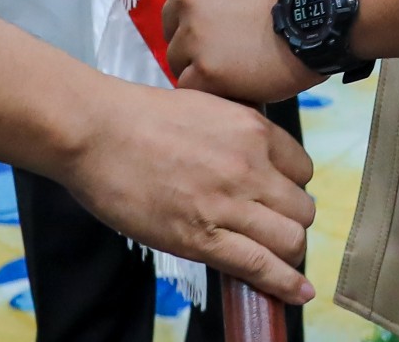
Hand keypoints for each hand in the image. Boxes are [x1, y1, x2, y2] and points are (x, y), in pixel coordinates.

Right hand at [60, 78, 316, 306]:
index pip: (303, 170)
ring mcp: (227, 203)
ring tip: (273, 257)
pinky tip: (297, 292)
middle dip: (290, 222)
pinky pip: (260, 266)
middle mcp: (250, 165)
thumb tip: (244, 155)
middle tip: (270, 229)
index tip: (277, 198)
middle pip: (302, 209)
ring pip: (290, 239)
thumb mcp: (202, 107)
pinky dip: (284, 283)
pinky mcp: (201, 238)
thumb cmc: (136, 116)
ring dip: (286, 252)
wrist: (95, 131)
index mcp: (251, 129)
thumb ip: (232, 132)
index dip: (291, 188)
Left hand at [165, 0, 324, 107]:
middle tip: (226, 50)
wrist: (325, 9)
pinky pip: (190, 87)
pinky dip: (209, 90)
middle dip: (193, 39)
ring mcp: (193, 33)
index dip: (191, 13)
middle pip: (171, 28)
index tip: (212, 24)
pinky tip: (233, 86)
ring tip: (235, 70)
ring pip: (177, 59)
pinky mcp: (205, 70)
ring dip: (200, 66)